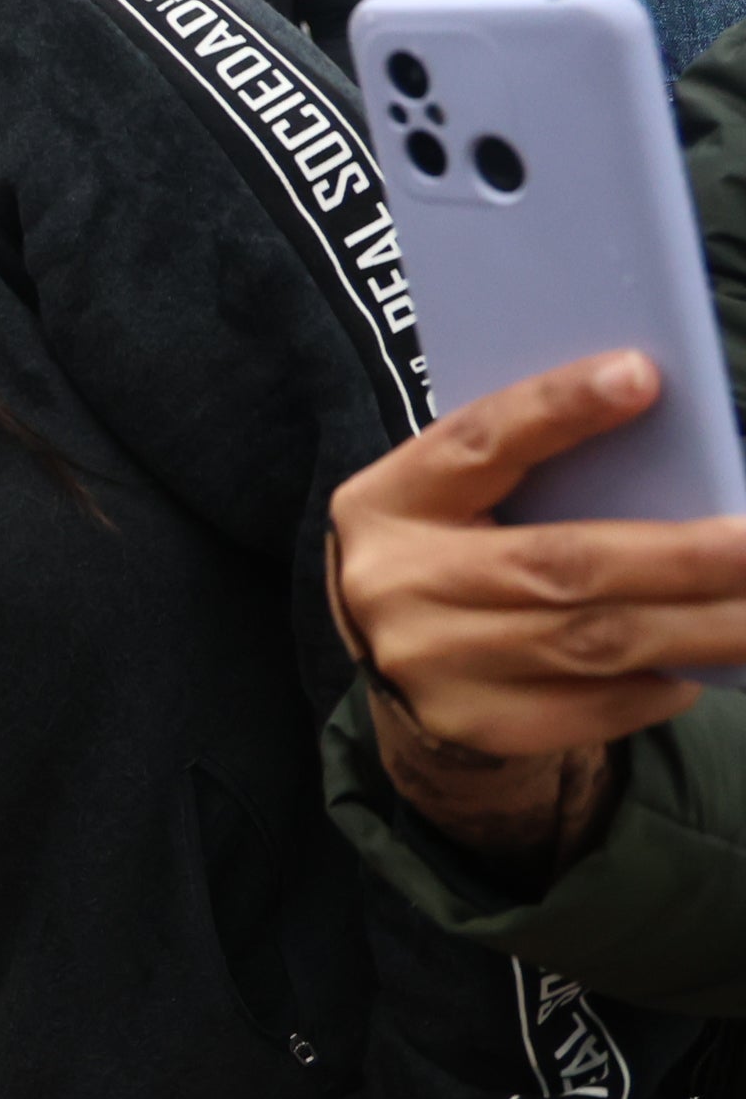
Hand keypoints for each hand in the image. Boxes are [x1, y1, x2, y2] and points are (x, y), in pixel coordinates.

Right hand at [328, 352, 745, 869]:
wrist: (391, 656)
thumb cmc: (455, 545)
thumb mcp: (464, 496)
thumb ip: (534, 473)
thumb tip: (672, 466)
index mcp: (389, 501)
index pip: (476, 443)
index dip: (556, 409)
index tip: (643, 374)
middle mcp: (395, 585)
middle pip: (557, 565)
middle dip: (678, 554)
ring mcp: (431, 664)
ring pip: (592, 643)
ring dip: (701, 624)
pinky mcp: (477, 723)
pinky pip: (594, 704)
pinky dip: (664, 678)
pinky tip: (709, 658)